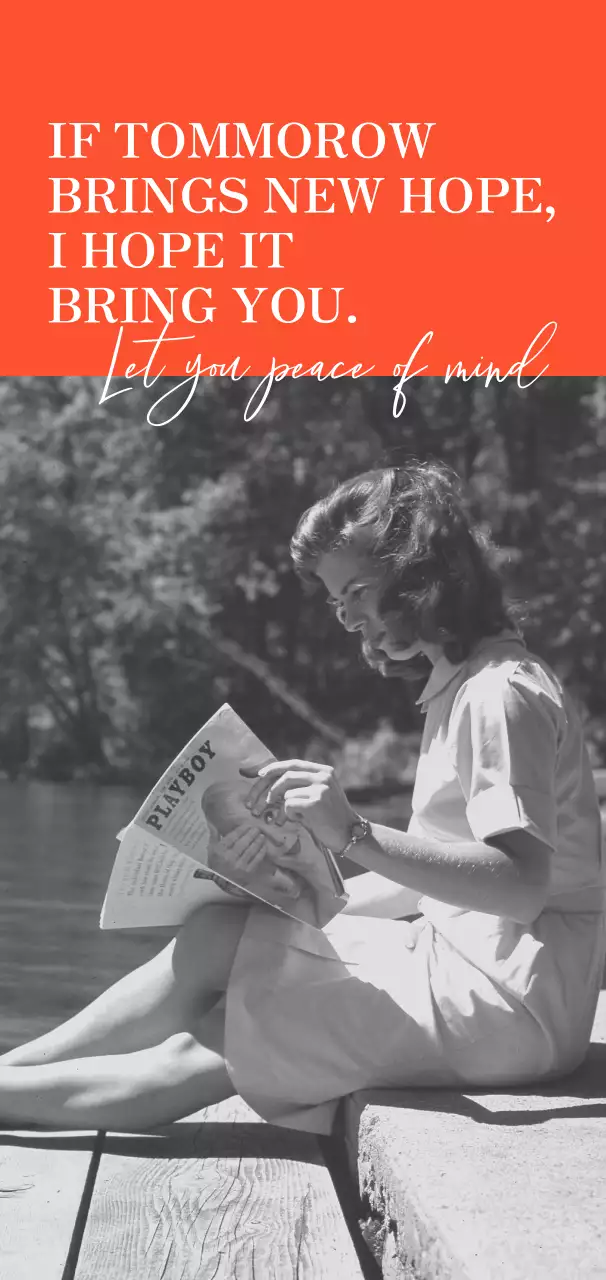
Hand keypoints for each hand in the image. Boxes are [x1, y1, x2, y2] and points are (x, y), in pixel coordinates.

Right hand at [207, 823, 298, 897]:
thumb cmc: (215, 866)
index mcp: (220, 851)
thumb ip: (213, 837)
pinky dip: (261, 852)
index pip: (232, 837)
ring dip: (257, 842)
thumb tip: (212, 823)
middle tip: (256, 829)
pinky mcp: (247, 873)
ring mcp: (239, 866)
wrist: (221, 884)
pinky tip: (264, 846)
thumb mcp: (211, 851)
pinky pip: (256, 860)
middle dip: (251, 834)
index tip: (247, 825)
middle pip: (243, 843)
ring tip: (261, 836)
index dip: (241, 830)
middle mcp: (229, 858)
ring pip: (251, 850)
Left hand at [243, 759, 357, 853]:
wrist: (349, 834)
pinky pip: (289, 806)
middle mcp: (323, 776)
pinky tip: (302, 820)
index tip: (260, 775)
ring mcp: (320, 788)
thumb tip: (272, 782)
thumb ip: (301, 785)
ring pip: (286, 794)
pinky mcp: (316, 802)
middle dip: (268, 789)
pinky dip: (290, 815)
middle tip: (260, 803)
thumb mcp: (319, 794)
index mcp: (324, 771)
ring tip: (292, 817)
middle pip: (286, 776)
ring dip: (284, 808)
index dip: (274, 768)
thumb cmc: (329, 817)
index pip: (293, 764)